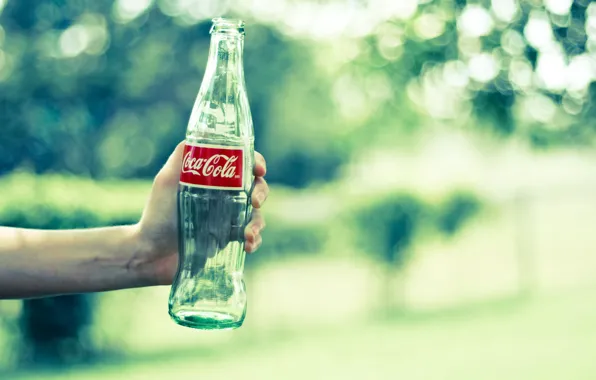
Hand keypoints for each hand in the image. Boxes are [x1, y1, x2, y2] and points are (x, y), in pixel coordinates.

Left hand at [134, 142, 268, 284]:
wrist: (151, 254)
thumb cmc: (157, 215)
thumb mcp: (166, 181)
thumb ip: (181, 158)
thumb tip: (201, 134)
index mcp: (213, 179)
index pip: (242, 165)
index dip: (257, 163)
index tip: (259, 170)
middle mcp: (224, 196)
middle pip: (256, 188)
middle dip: (261, 192)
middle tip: (255, 201)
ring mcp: (227, 219)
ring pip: (256, 215)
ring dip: (258, 223)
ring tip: (247, 235)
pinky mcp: (228, 240)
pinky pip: (251, 238)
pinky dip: (254, 241)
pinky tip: (248, 246)